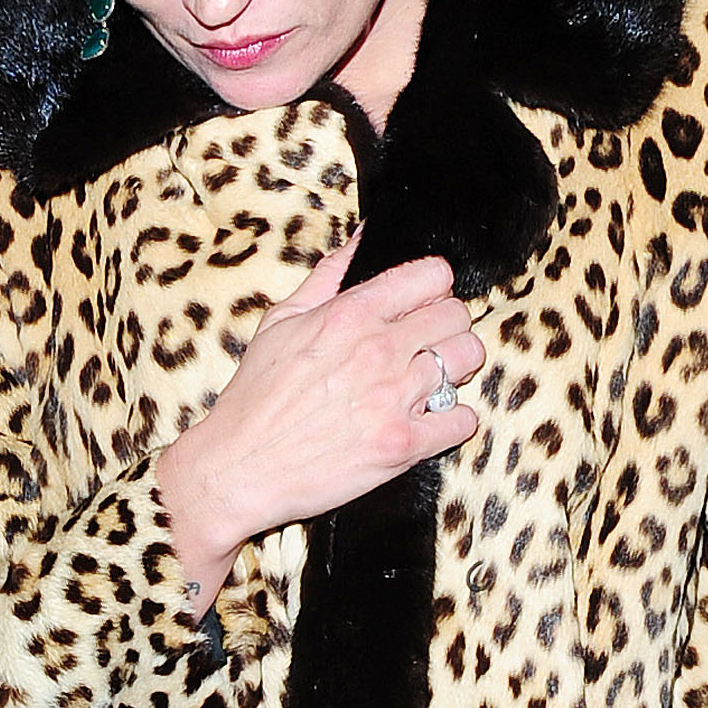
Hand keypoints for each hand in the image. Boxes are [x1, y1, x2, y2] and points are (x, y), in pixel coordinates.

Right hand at [154, 236, 483, 612]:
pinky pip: (462, 420)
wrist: (240, 467)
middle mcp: (378, 350)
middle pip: (458, 317)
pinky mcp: (403, 445)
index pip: (432, 276)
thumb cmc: (256, 398)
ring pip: (468, 361)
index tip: (425, 304)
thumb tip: (360, 241)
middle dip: (447, 328)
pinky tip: (431, 421)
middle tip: (429, 346)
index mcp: (350, 314)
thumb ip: (328, 276)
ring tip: (431, 383)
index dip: (434, 288)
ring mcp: (394, 398)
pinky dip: (453, 420)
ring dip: (455, 371)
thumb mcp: (281, 321)